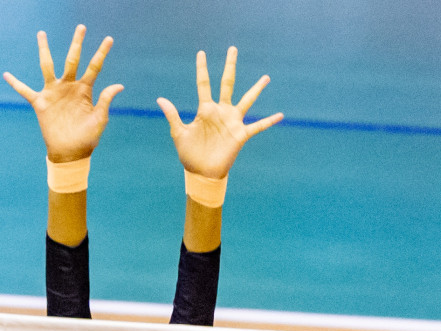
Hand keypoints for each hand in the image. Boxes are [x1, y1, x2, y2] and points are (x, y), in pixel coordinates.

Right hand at [3, 25, 123, 162]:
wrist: (70, 153)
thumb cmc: (87, 137)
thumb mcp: (99, 119)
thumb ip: (105, 100)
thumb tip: (118, 85)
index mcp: (84, 89)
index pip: (94, 67)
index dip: (102, 53)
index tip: (109, 39)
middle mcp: (69, 86)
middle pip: (72, 59)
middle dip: (77, 43)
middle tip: (81, 27)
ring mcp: (54, 93)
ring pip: (48, 66)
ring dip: (44, 50)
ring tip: (42, 34)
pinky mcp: (41, 103)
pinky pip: (25, 91)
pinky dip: (16, 83)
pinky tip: (6, 74)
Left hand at [157, 47, 281, 178]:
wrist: (201, 173)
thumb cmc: (190, 154)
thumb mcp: (179, 133)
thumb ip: (173, 115)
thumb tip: (160, 99)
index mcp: (205, 110)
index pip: (203, 84)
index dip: (202, 69)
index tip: (201, 53)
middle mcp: (220, 111)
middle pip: (227, 83)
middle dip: (229, 66)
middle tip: (232, 48)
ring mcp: (232, 122)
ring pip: (247, 100)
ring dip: (256, 89)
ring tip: (266, 77)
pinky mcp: (240, 135)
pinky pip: (258, 126)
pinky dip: (268, 121)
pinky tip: (280, 115)